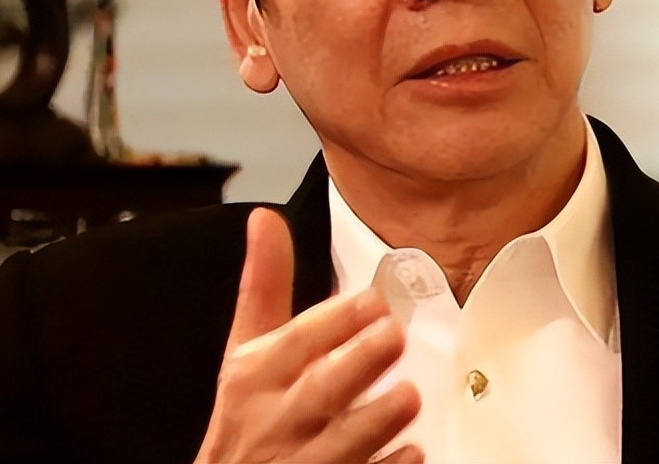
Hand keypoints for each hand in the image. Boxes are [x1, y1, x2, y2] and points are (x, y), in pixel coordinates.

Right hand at [194, 208, 421, 462]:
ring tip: (408, 395)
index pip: (294, 343)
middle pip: (319, 391)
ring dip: (377, 418)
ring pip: (344, 443)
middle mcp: (277, 421)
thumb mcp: (246, 349)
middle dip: (357, 363)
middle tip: (394, 336)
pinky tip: (412, 451)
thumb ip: (265, 284)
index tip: (372, 301)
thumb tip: (265, 218)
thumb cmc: (248, 415)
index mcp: (255, 377)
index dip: (334, 321)